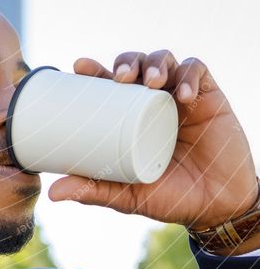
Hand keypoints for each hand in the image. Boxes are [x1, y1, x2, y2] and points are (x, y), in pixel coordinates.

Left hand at [48, 50, 258, 229]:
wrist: (216, 208)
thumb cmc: (170, 197)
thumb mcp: (128, 195)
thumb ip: (95, 191)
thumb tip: (52, 194)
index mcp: (130, 115)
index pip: (110, 83)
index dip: (95, 69)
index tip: (78, 66)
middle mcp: (153, 99)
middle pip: (136, 64)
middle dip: (125, 61)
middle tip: (118, 77)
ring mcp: (181, 95)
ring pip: (165, 60)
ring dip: (155, 62)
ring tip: (150, 80)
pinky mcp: (209, 97)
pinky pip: (198, 72)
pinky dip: (189, 75)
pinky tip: (182, 94)